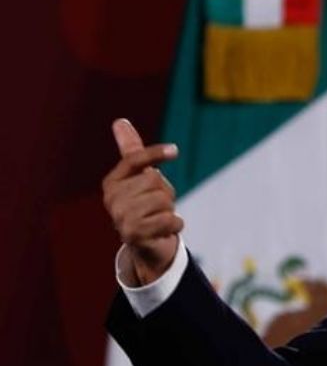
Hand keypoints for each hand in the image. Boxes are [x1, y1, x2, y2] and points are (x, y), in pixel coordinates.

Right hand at [102, 119, 182, 284]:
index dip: (155, 154)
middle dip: (165, 193)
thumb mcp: (138, 178)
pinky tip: (164, 230)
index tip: (175, 150)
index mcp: (112, 182)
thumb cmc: (145, 205)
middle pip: (155, 181)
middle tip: (157, 206)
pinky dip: (175, 224)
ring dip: (170, 210)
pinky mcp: (134, 236)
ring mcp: (120, 218)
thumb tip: (120, 121)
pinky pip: (170, 220)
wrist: (147, 244)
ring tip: (159, 218)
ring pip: (163, 201)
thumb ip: (132, 152)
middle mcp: (112, 199)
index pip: (134, 160)